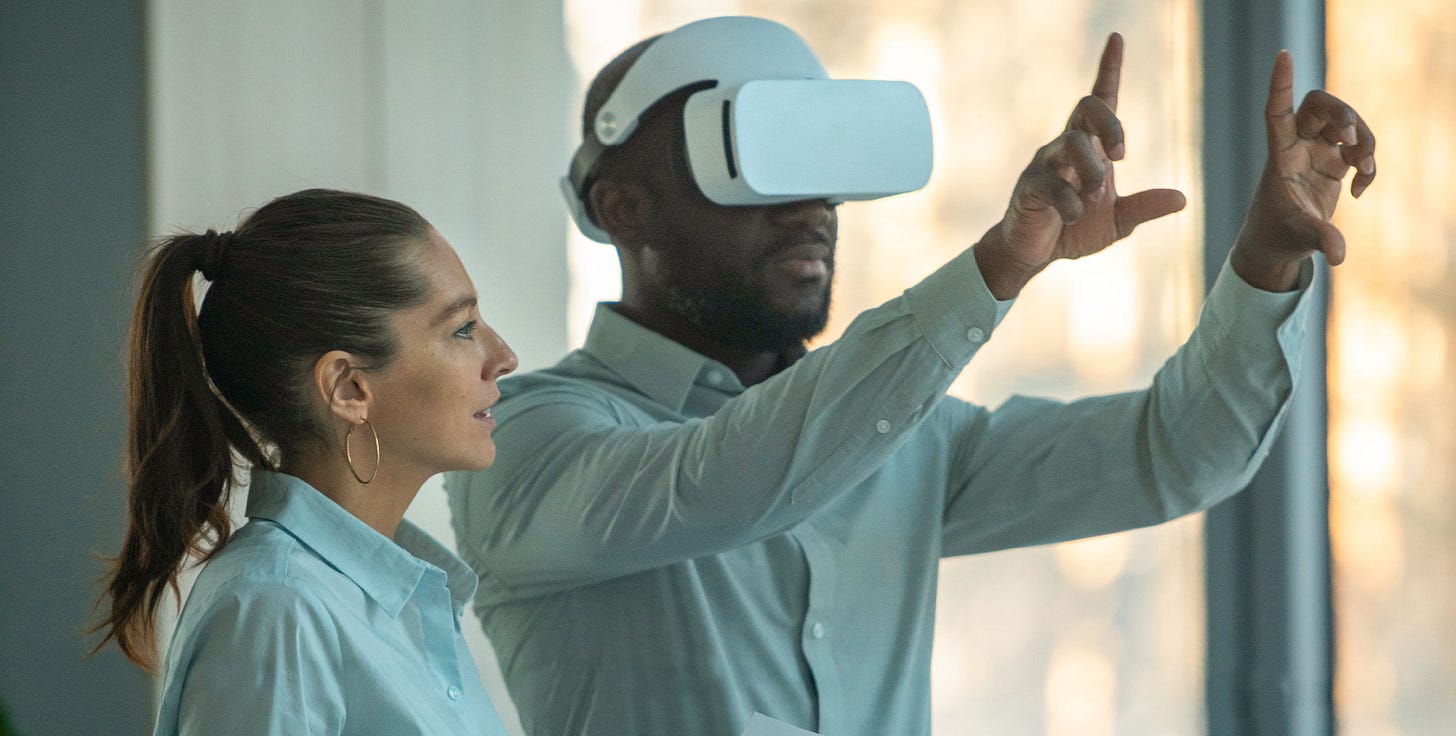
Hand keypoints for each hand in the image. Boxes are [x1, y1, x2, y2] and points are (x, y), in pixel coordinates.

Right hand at [975, 33, 1186, 298]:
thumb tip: (1182, 198)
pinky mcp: (1029, 185)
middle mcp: (1067, 147)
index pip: (1101, 99)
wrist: (1034, 252)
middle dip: (1111, 124)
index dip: (1109, 68)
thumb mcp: (1117, 221)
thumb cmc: (1073, 229)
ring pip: (1072, 142)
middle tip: (1122, 157)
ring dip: (1091, 171)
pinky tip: (1072, 218)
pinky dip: (1071, 204)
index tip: (1117, 38)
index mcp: (1090, 147)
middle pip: (1088, 107)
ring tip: (1092, 198)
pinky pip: (1053, 184)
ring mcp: (1045, 163)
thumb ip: (1144, 207)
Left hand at [1231, 51, 1376, 290]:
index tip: (1283, 55)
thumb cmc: (1277, 236)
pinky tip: (1360, 191)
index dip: (1281, 83)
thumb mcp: (1298, 236)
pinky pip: (1358, 150)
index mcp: (1280, 155)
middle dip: (1344, 114)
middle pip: (1320, 106)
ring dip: (1364, 141)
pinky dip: (1367, 165)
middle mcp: (1297, 147)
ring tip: (1364, 173)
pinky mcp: (1333, 165)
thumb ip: (1320, 240)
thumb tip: (1339, 255)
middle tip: (1352, 140)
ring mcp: (1316, 153)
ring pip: (1345, 124)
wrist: (1277, 245)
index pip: (1278, 110)